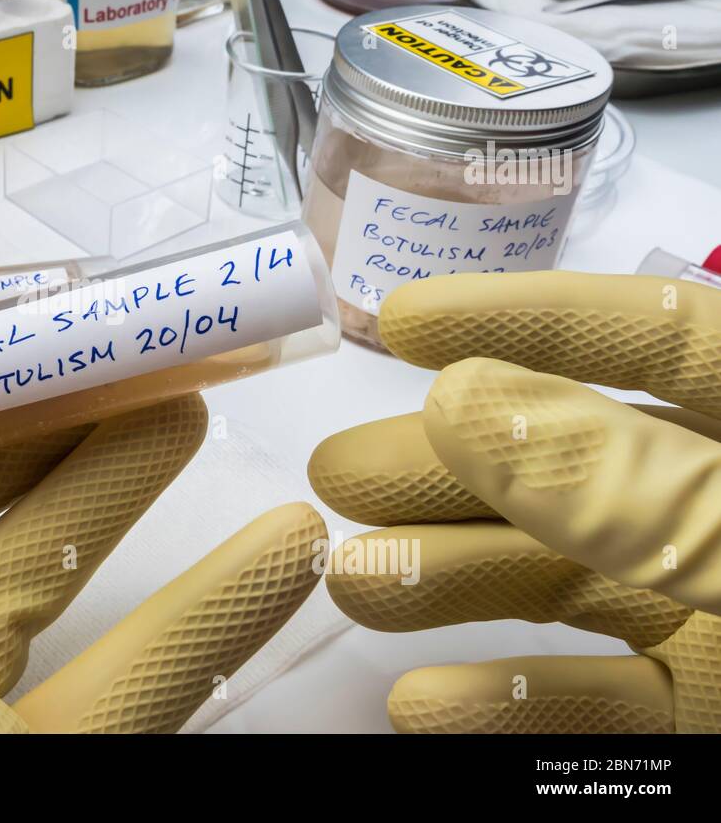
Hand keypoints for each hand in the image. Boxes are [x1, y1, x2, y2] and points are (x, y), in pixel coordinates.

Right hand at [310, 271, 720, 732]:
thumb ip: (627, 484)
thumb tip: (460, 403)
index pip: (661, 336)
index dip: (528, 317)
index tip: (401, 320)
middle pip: (576, 462)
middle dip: (449, 463)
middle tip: (338, 472)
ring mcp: (719, 605)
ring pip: (572, 578)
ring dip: (454, 580)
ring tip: (353, 584)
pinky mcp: (711, 704)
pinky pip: (608, 702)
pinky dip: (516, 702)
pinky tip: (427, 703)